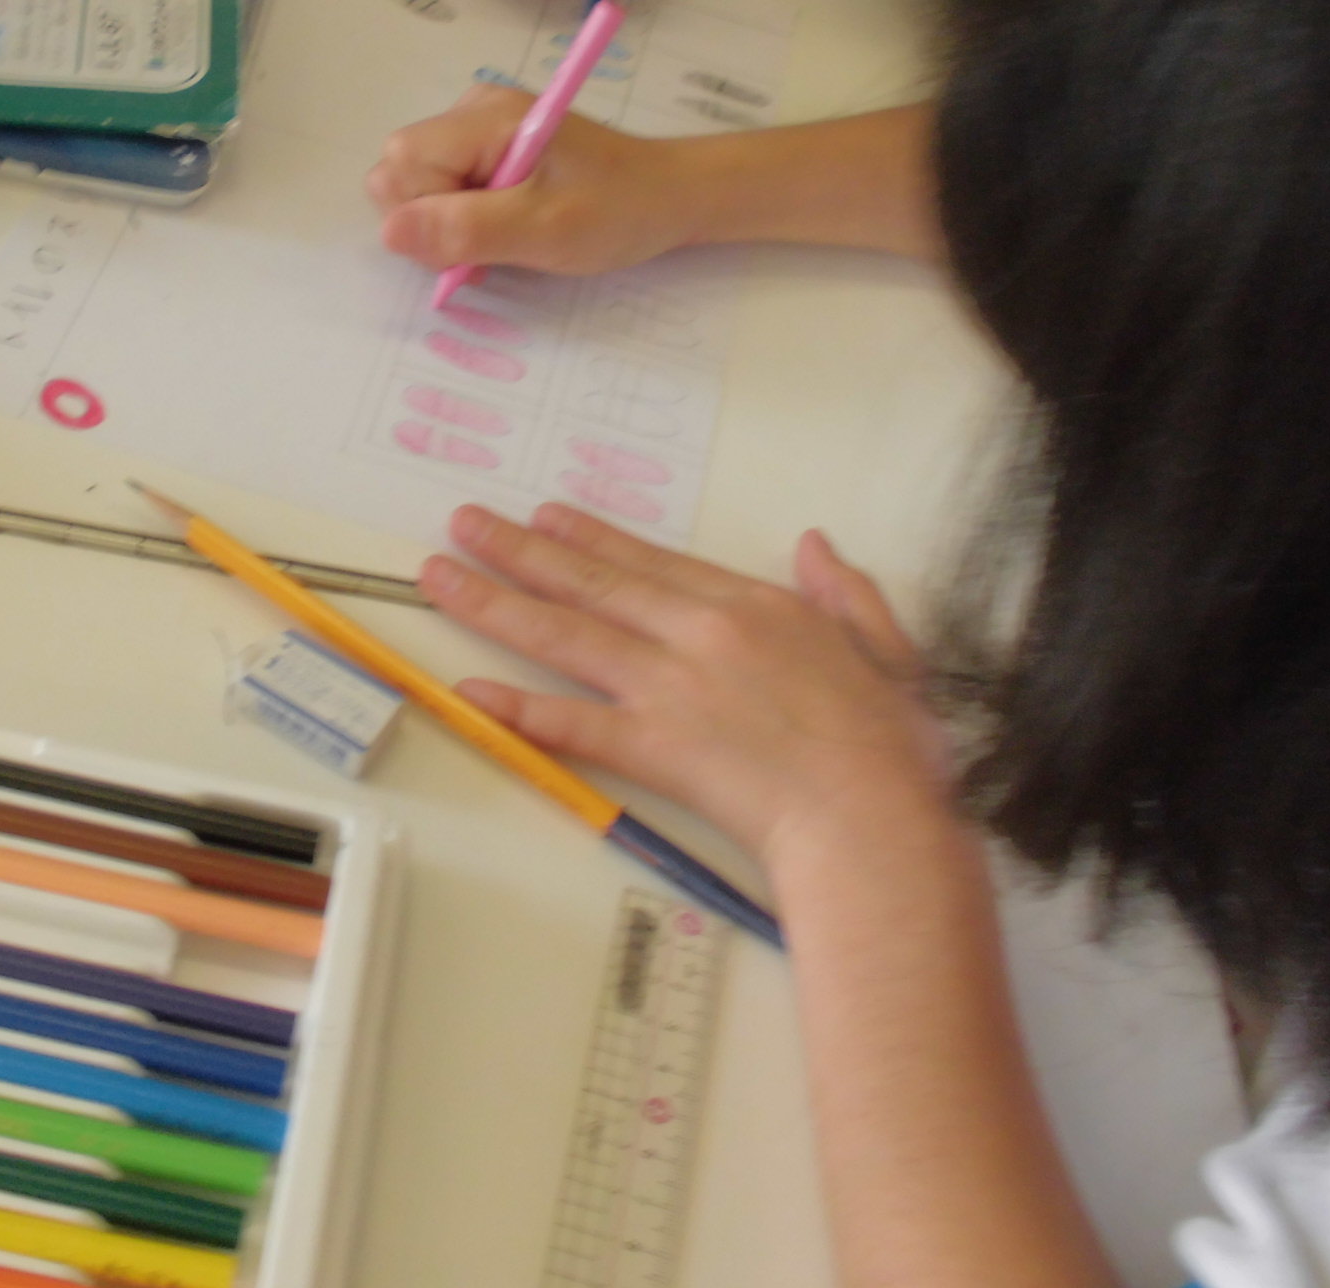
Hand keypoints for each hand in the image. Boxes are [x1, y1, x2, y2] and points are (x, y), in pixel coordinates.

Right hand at [368, 84, 700, 274]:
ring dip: (451, 222)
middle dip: (434, 219)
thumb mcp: (544, 231)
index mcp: (486, 117)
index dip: (428, 212)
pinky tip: (508, 223)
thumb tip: (388, 233)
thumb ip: (466, 231)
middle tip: (497, 239)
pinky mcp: (488, 144)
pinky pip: (443, 182)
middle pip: (401, 169)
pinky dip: (465, 214)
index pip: (401, 164)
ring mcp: (479, 124)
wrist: (669, 196)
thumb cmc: (616, 211)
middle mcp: (473, 109)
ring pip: (417, 181)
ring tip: (509, 233)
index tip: (481, 236)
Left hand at [420, 504, 953, 871]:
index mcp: (749, 605)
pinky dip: (518, 708)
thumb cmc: (889, 744)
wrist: (872, 815)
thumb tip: (815, 545)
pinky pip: (572, 724)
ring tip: (440, 578)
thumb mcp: (882, 648)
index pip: (650, 561)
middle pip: (590, 583)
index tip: (545, 515)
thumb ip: (844, 593)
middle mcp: (697, 634)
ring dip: (495, 604)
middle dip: (519, 549)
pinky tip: (470, 691)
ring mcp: (669, 689)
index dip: (589, 535)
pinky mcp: (653, 749)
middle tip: (464, 523)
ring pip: (565, 637)